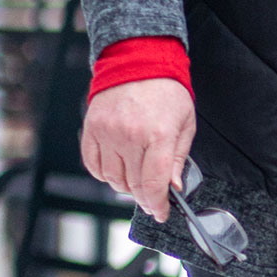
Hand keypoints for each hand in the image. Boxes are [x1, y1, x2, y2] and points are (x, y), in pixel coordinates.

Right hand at [80, 78, 194, 221]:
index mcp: (158, 133)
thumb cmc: (167, 92)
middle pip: (133, 184)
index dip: (157, 204)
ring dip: (126, 186)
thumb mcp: (185, 122)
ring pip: (113, 179)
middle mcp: (129, 135)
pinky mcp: (91, 131)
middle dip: (145, 197)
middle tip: (153, 196)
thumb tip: (172, 187)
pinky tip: (119, 169)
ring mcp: (107, 133)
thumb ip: (178, 157)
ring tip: (138, 178)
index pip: (154, 182)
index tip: (161, 213)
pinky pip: (94, 166)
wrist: (138, 63)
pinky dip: (106, 175)